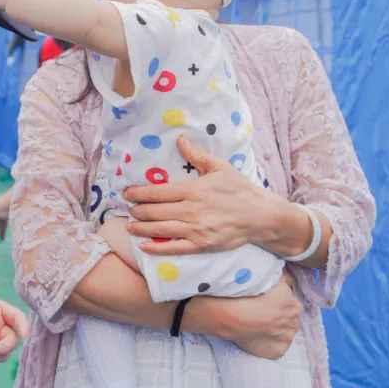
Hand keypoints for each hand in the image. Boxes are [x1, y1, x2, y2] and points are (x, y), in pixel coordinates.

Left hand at [124, 135, 283, 254]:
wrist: (261, 216)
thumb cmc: (240, 189)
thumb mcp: (220, 167)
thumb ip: (196, 155)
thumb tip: (179, 139)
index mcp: (193, 190)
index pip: (157, 192)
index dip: (138, 193)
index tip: (127, 193)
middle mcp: (191, 210)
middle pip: (154, 212)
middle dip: (137, 210)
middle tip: (128, 208)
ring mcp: (195, 230)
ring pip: (159, 229)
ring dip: (140, 228)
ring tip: (130, 225)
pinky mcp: (201, 245)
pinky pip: (174, 248)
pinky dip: (156, 248)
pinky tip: (144, 246)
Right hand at [188, 272, 301, 359]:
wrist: (230, 314)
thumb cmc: (247, 294)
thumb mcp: (270, 277)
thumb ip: (284, 278)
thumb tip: (288, 280)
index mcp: (294, 304)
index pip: (289, 302)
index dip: (277, 302)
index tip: (265, 302)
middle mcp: (294, 322)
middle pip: (288, 318)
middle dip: (278, 316)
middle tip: (260, 313)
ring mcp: (286, 338)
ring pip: (283, 333)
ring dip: (275, 329)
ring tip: (257, 325)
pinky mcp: (277, 351)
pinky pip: (276, 347)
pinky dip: (268, 343)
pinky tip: (257, 336)